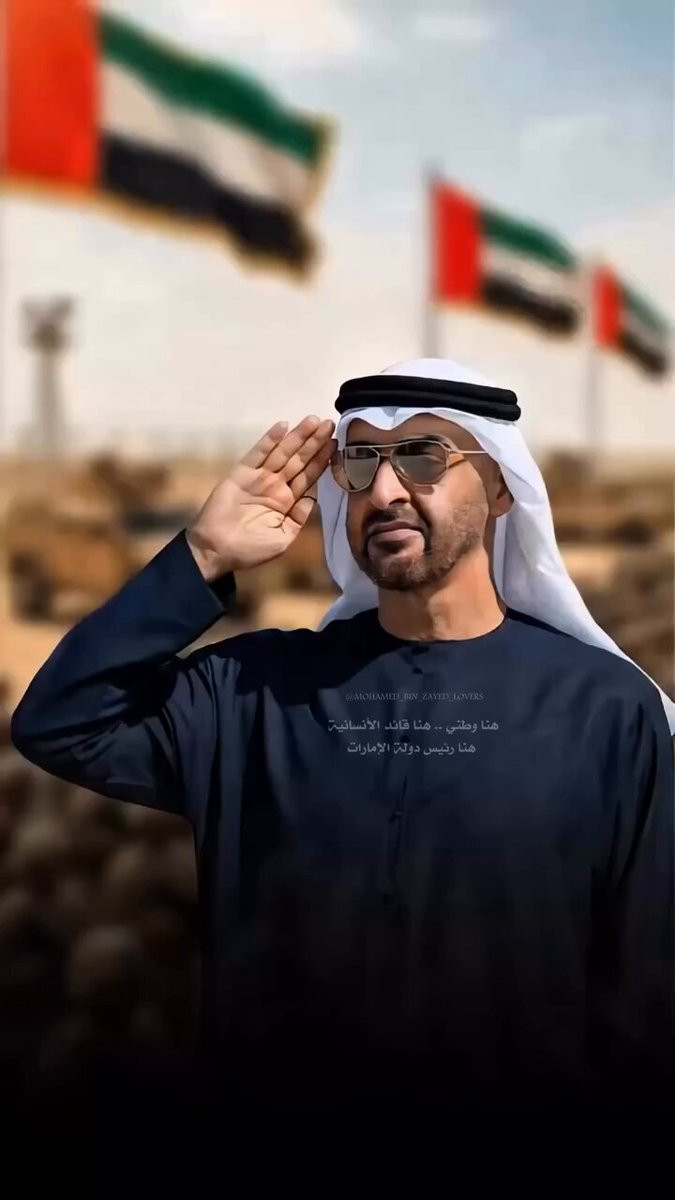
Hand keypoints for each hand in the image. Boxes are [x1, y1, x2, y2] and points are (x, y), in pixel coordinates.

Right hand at [186, 415, 335, 579]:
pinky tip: (282, 426)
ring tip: (313, 421)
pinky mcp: (241, 473)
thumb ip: (299, 517)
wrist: (216, 551)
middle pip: (299, 460)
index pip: (309, 476)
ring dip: (297, 437)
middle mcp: (276, 486)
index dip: (321, 460)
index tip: (335, 444)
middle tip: (329, 424)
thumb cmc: (250, 550)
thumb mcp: (283, 538)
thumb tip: (313, 497)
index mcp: (288, 502)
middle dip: (314, 442)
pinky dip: (269, 440)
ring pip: (283, 453)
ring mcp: (259, 477)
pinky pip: (258, 453)